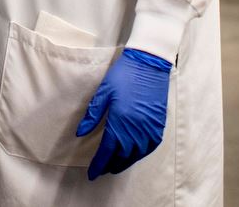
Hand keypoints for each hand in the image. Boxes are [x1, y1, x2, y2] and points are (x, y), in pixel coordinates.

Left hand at [75, 48, 171, 180]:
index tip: (92, 174)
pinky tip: (134, 155)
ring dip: (125, 162)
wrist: (149, 64)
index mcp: (119, 121)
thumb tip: (79, 133)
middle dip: (110, 165)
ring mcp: (150, 129)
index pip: (107, 151)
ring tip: (115, 165)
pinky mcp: (159, 126)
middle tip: (102, 169)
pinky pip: (150, 147)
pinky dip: (140, 154)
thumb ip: (92, 115)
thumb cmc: (123, 75)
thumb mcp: (103, 93)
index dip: (98, 164)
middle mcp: (136, 129)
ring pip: (136, 154)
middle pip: (122, 156)